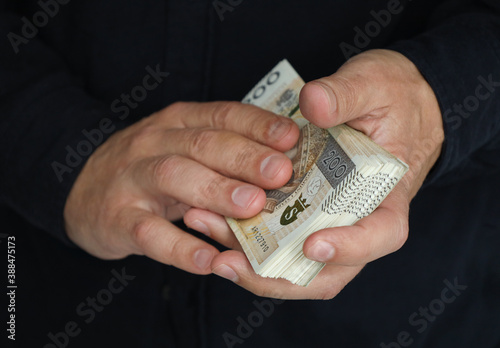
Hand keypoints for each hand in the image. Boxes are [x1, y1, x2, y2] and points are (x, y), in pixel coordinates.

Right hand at [64, 102, 298, 273]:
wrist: (80, 188)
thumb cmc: (149, 169)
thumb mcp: (182, 147)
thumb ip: (223, 152)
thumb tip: (284, 165)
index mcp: (180, 122)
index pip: (223, 115)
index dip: (258, 125)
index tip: (292, 138)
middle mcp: (156, 142)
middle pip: (203, 144)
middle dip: (245, 157)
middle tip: (281, 172)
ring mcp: (133, 178)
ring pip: (175, 177)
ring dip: (216, 190)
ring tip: (253, 205)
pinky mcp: (117, 217)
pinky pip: (149, 232)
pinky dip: (180, 247)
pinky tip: (209, 259)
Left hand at [186, 49, 443, 298]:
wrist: (387, 101)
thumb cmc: (391, 95)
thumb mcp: (375, 83)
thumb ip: (346, 95)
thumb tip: (313, 105)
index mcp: (389, 193)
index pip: (381, 234)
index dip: (351, 247)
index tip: (313, 244)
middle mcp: (359, 218)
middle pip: (327, 271)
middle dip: (276, 274)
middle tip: (227, 261)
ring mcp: (329, 219)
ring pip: (293, 262)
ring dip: (247, 257)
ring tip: (201, 223)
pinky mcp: (303, 212)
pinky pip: (275, 237)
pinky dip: (243, 235)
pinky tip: (207, 213)